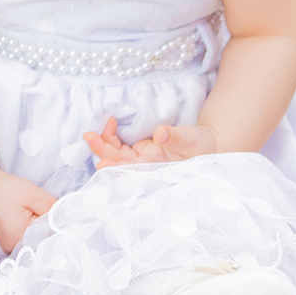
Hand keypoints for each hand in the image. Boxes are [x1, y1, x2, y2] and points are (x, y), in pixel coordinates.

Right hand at [0, 168, 55, 254]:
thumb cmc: (2, 189)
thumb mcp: (30, 192)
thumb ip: (50, 204)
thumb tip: (64, 214)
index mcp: (21, 236)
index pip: (49, 233)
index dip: (55, 220)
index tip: (56, 209)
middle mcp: (13, 246)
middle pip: (40, 238)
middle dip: (45, 223)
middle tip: (41, 207)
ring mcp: (6, 246)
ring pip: (32, 239)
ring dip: (36, 227)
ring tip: (29, 211)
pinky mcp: (3, 242)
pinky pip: (21, 238)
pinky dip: (26, 229)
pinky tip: (23, 218)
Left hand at [83, 116, 218, 168]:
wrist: (206, 145)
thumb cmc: (201, 146)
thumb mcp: (191, 141)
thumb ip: (175, 138)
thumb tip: (160, 133)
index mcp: (157, 168)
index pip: (133, 170)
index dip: (116, 167)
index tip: (101, 163)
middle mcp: (146, 166)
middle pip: (119, 162)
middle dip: (103, 150)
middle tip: (89, 136)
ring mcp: (142, 158)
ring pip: (117, 154)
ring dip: (103, 143)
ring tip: (91, 131)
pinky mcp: (141, 150)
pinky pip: (122, 146)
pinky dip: (113, 136)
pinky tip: (109, 124)